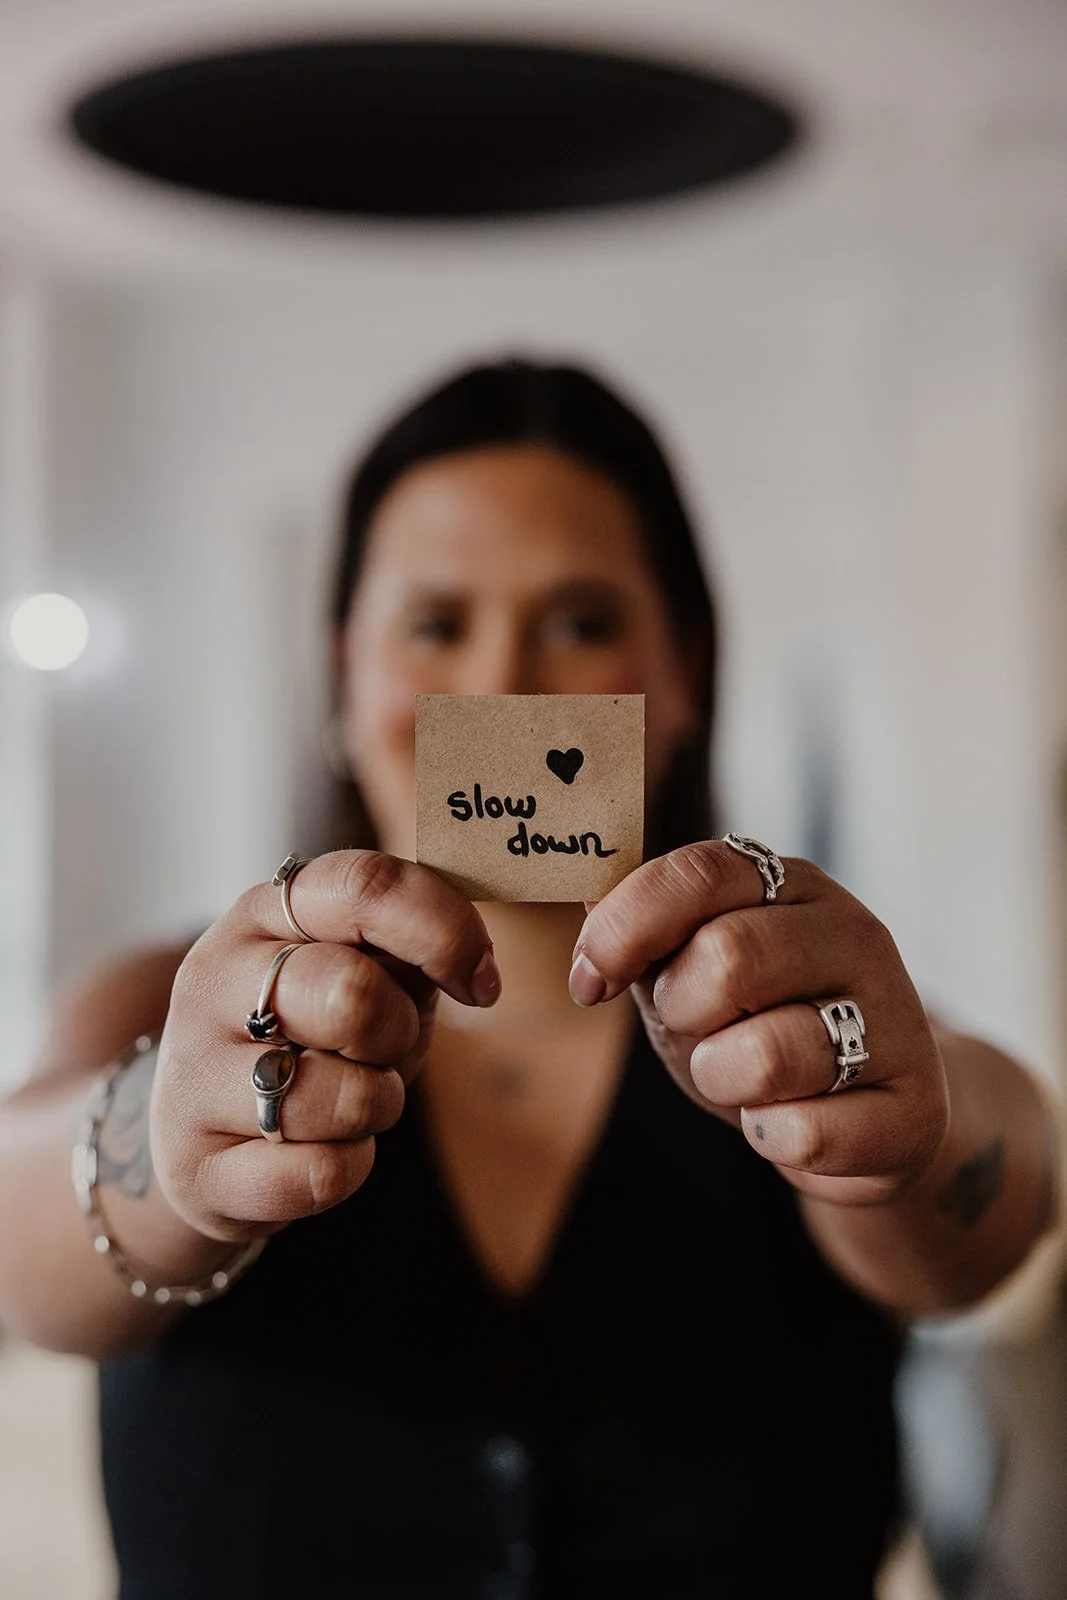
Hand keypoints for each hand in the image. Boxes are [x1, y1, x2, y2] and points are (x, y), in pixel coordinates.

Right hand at [153, 850, 498, 1241]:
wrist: (199, 1133)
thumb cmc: (310, 1036)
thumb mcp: (360, 967)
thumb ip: (410, 945)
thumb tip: (474, 969)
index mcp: (264, 914)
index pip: (364, 887)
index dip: (444, 932)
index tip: (479, 982)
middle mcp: (213, 981)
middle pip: (352, 994)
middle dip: (400, 1033)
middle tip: (386, 1047)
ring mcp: (192, 1076)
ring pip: (342, 1097)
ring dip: (377, 1106)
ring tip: (348, 1100)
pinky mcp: (198, 1168)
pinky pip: (320, 1175)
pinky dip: (349, 1167)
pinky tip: (319, 1151)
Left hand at [570, 841, 948, 1207]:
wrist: (863, 1115)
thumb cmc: (758, 1026)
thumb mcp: (687, 972)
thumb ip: (640, 933)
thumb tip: (584, 891)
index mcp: (790, 885)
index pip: (698, 873)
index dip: (624, 928)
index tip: (590, 981)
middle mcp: (854, 935)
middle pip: (729, 959)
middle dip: (682, 1011)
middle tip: (695, 1028)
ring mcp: (896, 1020)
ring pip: (767, 1054)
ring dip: (722, 1079)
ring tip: (741, 1078)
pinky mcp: (915, 1111)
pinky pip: (804, 1133)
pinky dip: (770, 1139)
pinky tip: (788, 1124)